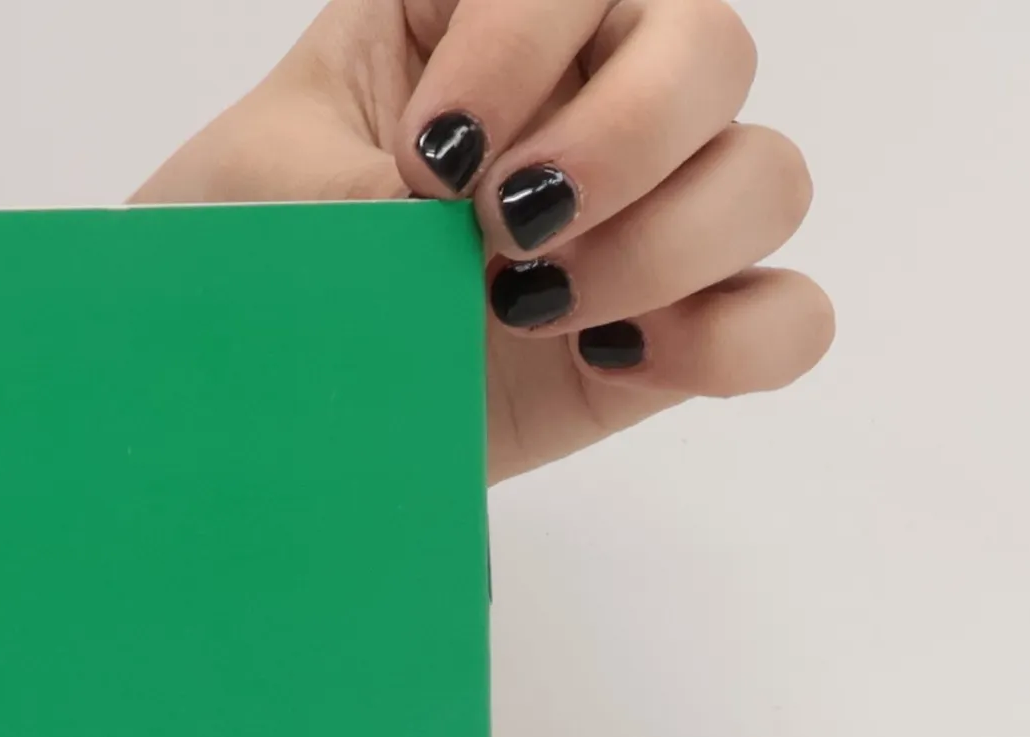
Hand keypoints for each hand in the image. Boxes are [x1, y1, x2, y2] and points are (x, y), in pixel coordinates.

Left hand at [137, 0, 833, 482]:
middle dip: (619, 141)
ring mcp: (640, 220)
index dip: (524, 45)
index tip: (428, 153)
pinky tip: (612, 360)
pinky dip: (728, 343)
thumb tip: (463, 230)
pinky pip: (785, 321)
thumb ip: (375, 167)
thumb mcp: (272, 185)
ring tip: (526, 308)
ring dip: (662, 247)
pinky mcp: (664, 340)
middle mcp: (589, 97)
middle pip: (713, 53)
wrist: (244, 405)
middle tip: (502, 229)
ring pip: (766, 181)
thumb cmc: (247, 262)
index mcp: (483, 17)